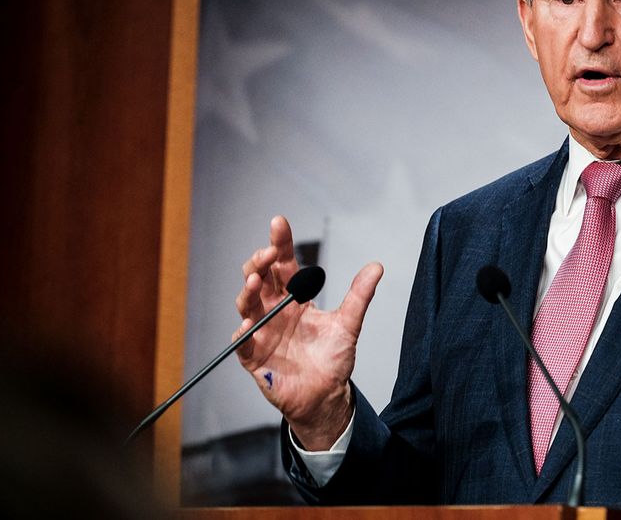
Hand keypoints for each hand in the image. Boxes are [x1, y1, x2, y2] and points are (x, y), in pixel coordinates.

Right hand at [234, 215, 383, 449]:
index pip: (283, 265)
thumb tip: (376, 267)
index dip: (280, 244)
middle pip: (260, 279)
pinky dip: (244, 333)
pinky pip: (243, 344)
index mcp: (294, 299)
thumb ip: (359, 295)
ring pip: (247, 305)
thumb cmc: (333, 359)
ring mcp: (262, 332)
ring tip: (256, 279)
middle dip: (260, 262)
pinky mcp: (255, 358)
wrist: (327, 396)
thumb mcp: (348, 323)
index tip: (279, 223)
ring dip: (249, 291)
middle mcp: (274, 311)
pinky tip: (250, 323)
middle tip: (268, 252)